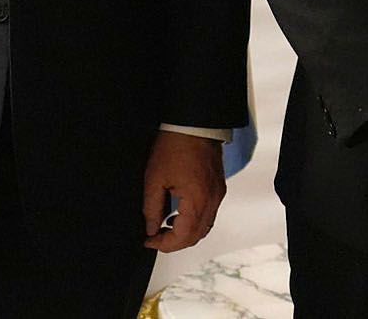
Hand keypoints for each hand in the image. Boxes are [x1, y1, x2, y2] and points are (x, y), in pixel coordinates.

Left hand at [141, 130, 225, 251]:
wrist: (195, 123)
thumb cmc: (175, 145)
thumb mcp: (154, 178)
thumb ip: (152, 208)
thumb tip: (151, 228)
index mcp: (197, 200)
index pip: (183, 237)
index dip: (164, 244)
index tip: (149, 240)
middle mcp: (212, 200)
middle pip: (196, 236)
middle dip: (175, 242)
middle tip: (156, 237)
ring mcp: (218, 194)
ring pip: (205, 227)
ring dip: (186, 233)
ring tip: (165, 226)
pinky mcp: (218, 187)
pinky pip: (209, 214)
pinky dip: (194, 220)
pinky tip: (179, 213)